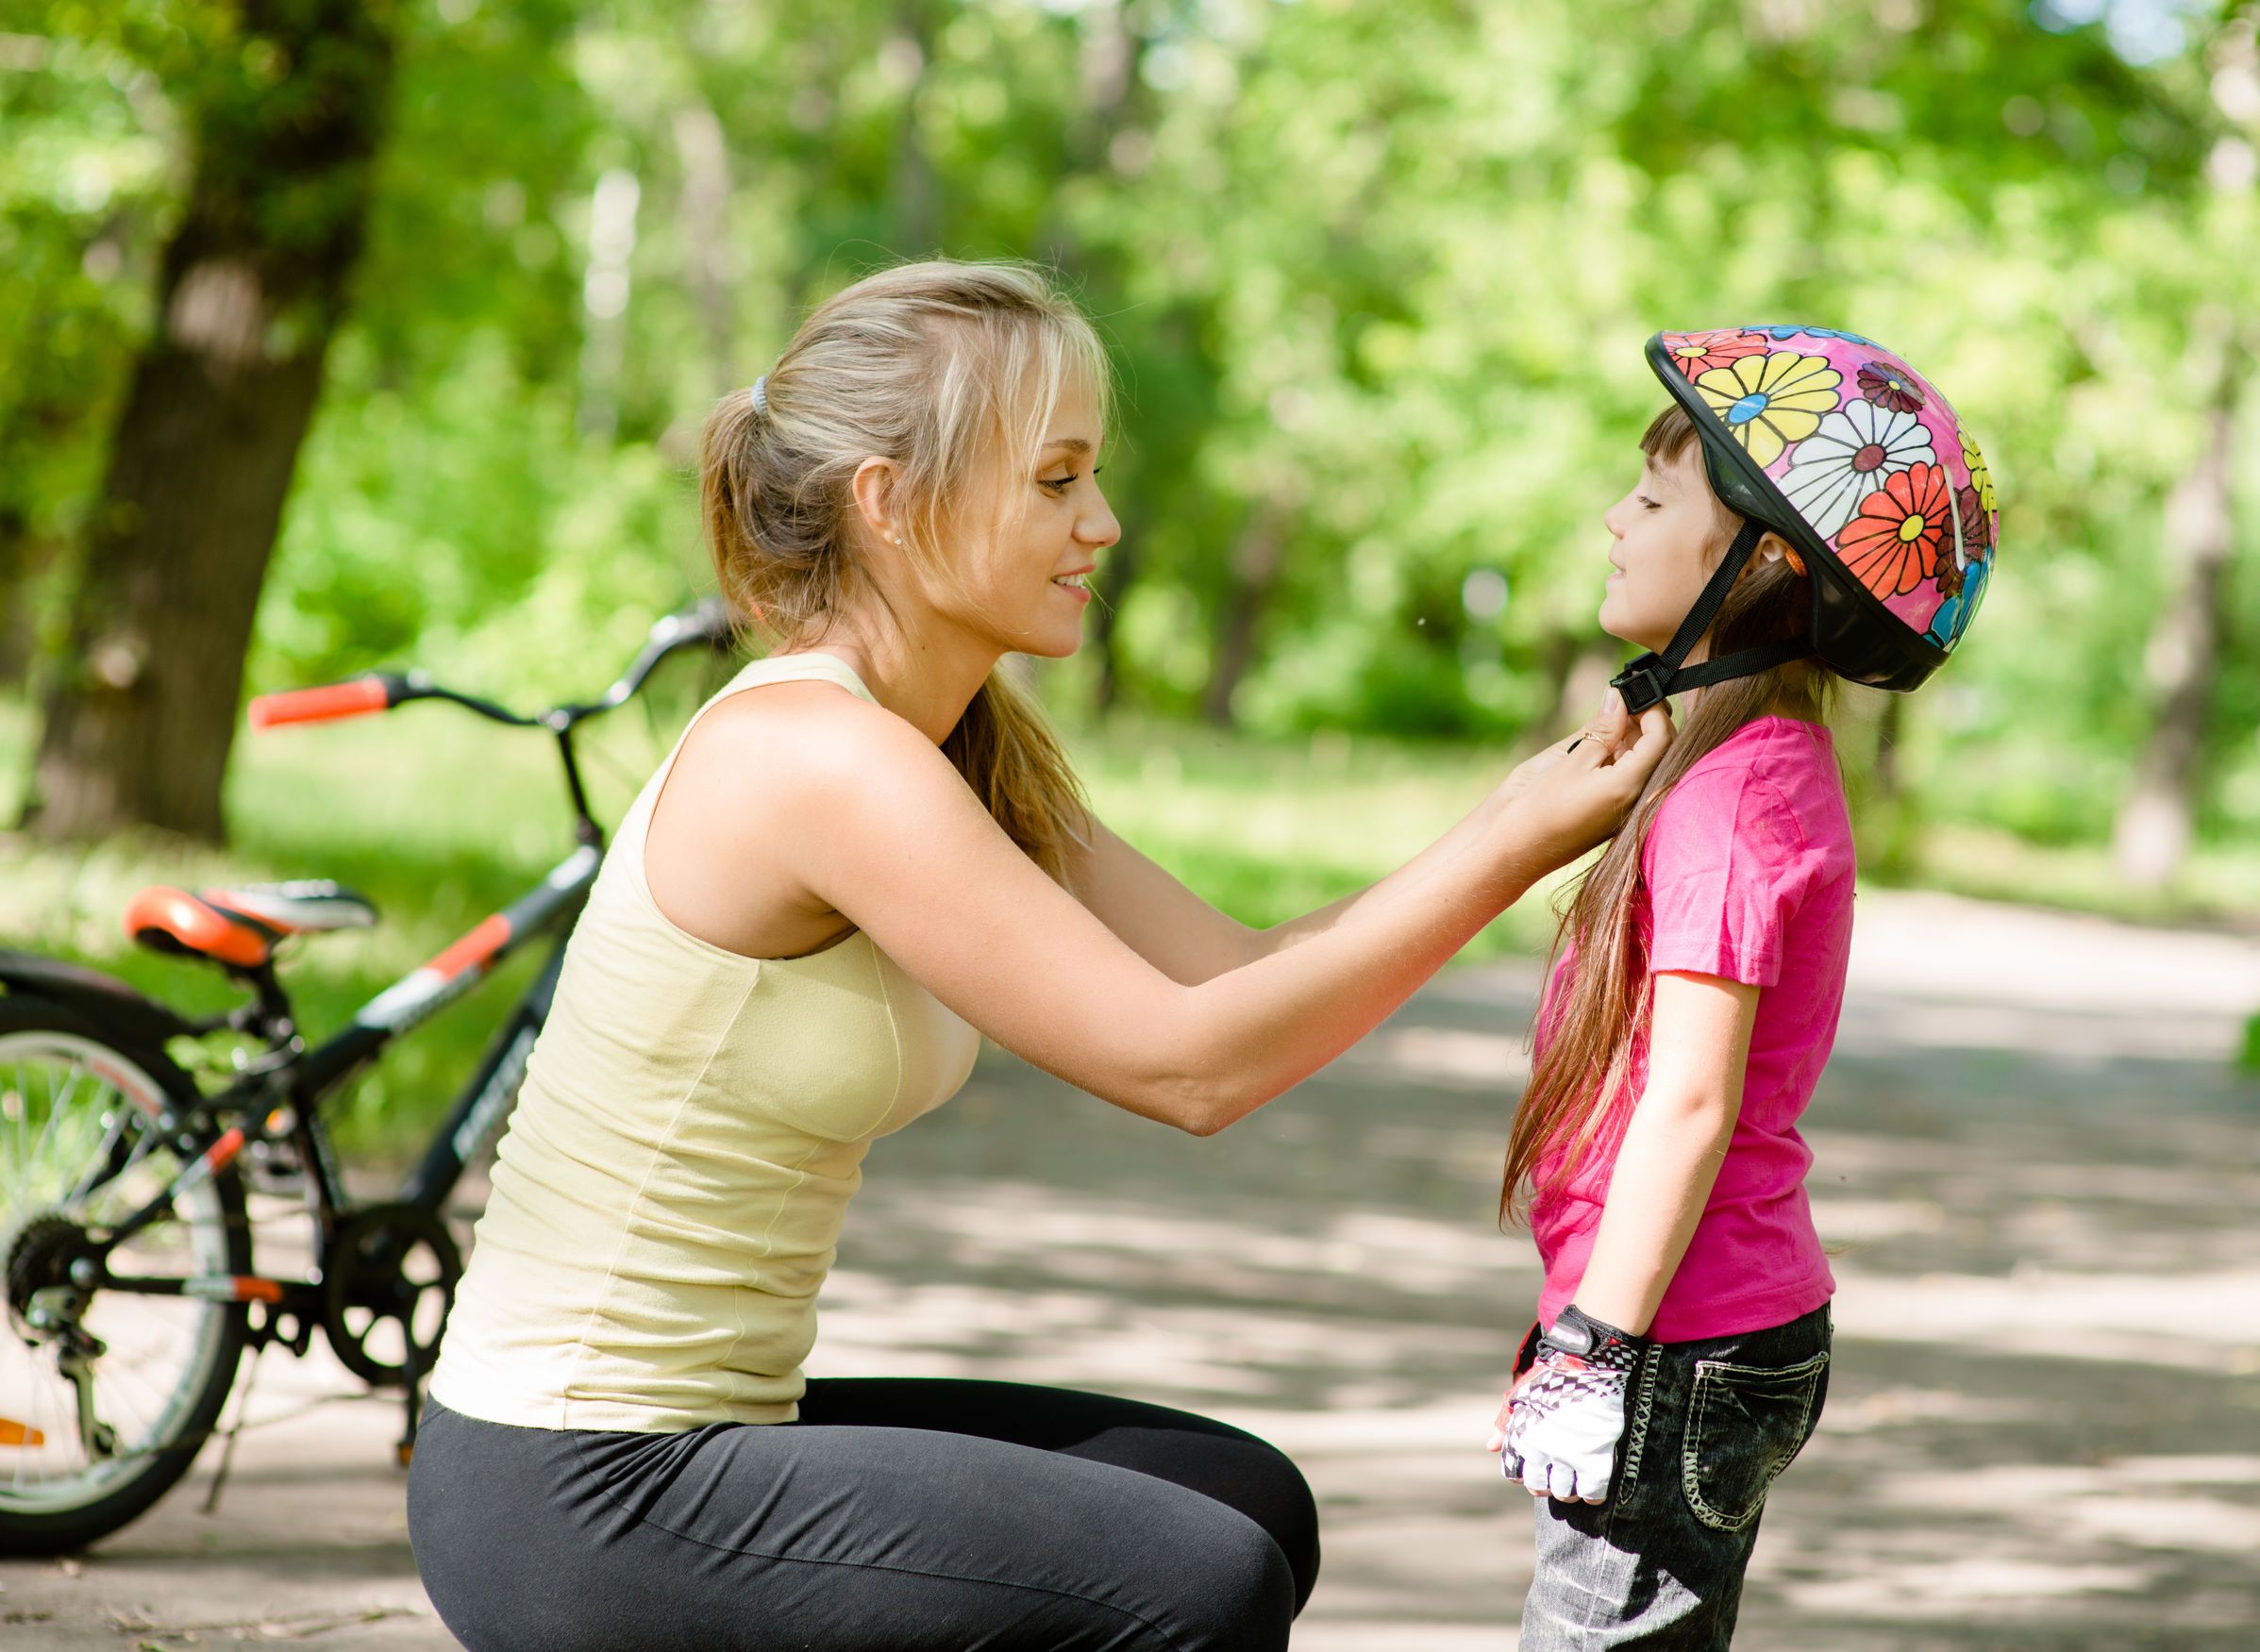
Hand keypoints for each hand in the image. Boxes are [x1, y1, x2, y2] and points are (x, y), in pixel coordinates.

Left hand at [1485, 1305, 1645, 1503]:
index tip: (1537, 1467)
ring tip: (1576, 1477)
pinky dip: (1593, 1494)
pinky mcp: (1596, 1456)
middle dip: (1546, 1484)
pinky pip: (1593, 1491)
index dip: (1525, 1473)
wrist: (1588, 1362)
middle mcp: (1541, 1450)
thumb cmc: (1552, 1376)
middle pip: (1539, 1488)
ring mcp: (1569, 1455)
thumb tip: (1491, 1447)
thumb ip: (1505, 1424)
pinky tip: (1593, 1486)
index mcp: (1522, 1435)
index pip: (1514, 1473)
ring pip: (1565, 1492)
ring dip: (1569, 1489)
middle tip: (1558, 1474)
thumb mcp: (1521, 1395)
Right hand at [1500, 688, 1672, 867]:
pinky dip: (1620, 757)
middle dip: (1646, 721)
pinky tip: (1601, 744)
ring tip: (1608, 718)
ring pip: (1644, 764)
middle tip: (1623, 699)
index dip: (1653, 710)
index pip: (1661, 738)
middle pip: (1659, 751)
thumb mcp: (1570, 759)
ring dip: (1632, 737)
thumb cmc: (1535, 807)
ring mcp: (1624, 809)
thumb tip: (1619, 698)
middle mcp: (1635, 799)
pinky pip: (1627, 778)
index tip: (1635, 690)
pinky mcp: (1610, 814)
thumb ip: (1601, 728)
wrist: (1511, 850)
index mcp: (1630, 785)